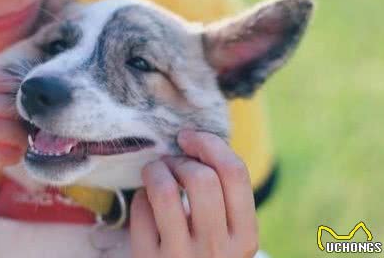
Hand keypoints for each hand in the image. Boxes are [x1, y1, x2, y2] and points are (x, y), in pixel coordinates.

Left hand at [130, 130, 258, 257]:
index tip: (190, 138)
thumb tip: (197, 141)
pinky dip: (139, 197)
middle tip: (172, 163)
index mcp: (244, 236)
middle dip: (180, 159)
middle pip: (201, 177)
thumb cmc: (207, 253)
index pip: (234, 172)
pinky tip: (145, 204)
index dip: (209, 143)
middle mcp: (217, 249)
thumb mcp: (229, 233)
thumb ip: (224, 196)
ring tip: (155, 173)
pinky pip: (140, 210)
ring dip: (156, 170)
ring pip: (165, 190)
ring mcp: (181, 257)